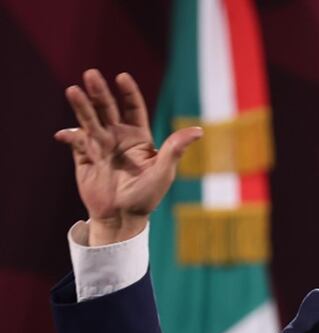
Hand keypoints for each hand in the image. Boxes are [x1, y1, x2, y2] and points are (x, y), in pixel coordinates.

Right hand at [54, 70, 201, 245]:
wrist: (122, 218)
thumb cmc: (146, 196)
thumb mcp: (164, 171)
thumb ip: (176, 149)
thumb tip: (199, 130)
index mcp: (138, 137)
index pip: (132, 108)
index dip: (128, 92)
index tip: (121, 77)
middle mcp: (117, 137)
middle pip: (107, 108)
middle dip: (100, 92)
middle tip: (91, 74)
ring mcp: (99, 145)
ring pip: (89, 120)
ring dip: (81, 106)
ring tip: (72, 91)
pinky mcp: (84, 157)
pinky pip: (75, 142)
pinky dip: (69, 136)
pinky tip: (64, 134)